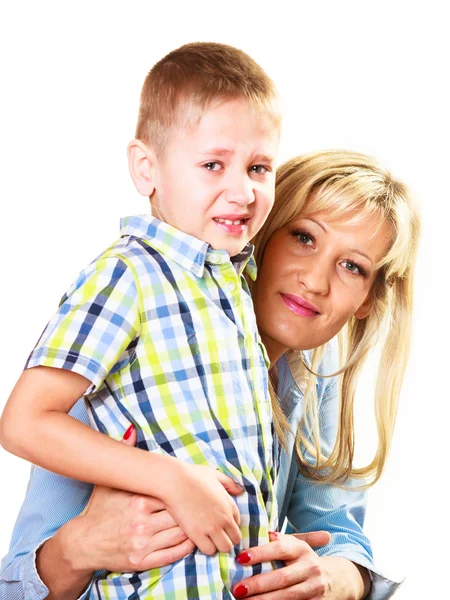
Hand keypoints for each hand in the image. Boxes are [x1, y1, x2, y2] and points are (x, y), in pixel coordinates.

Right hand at [51, 425, 194, 573]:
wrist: (81, 543)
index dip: (186, 494)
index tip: (196, 490)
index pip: (171, 495)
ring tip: (202, 522)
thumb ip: (124, 457)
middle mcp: (141, 522)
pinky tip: (192, 540)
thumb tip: (132, 431)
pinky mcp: (141, 561)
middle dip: (193, 512)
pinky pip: (171, 555)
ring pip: (179, 535)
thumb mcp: (108, 483)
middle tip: (205, 506)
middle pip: (179, 515)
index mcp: (137, 501)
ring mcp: (142, 543)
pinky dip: (185, 548)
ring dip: (193, 529)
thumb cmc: (98, 511)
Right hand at [161, 462, 243, 555]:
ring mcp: (212, 527)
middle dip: (227, 539)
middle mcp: (225, 517)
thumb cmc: (193, 475)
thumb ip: (229, 483)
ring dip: (218, 545)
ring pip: (225, 548)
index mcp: (230, 504)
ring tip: (208, 539)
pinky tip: (198, 540)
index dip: (229, 526)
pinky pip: (209, 550)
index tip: (221, 525)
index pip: (238, 524)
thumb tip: (240, 491)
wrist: (175, 481)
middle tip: (215, 536)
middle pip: (235, 539)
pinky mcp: (198, 535)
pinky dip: (206, 548)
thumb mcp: (215, 475)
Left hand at [232, 531, 331, 598]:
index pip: (279, 549)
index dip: (260, 553)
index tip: (241, 558)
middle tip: (238, 589)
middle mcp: (310, 567)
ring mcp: (314, 587)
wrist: (337, 578)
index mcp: (302, 549)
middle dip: (258, 584)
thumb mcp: (296, 546)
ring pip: (287, 596)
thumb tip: (262, 533)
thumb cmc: (305, 559)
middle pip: (282, 577)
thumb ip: (280, 540)